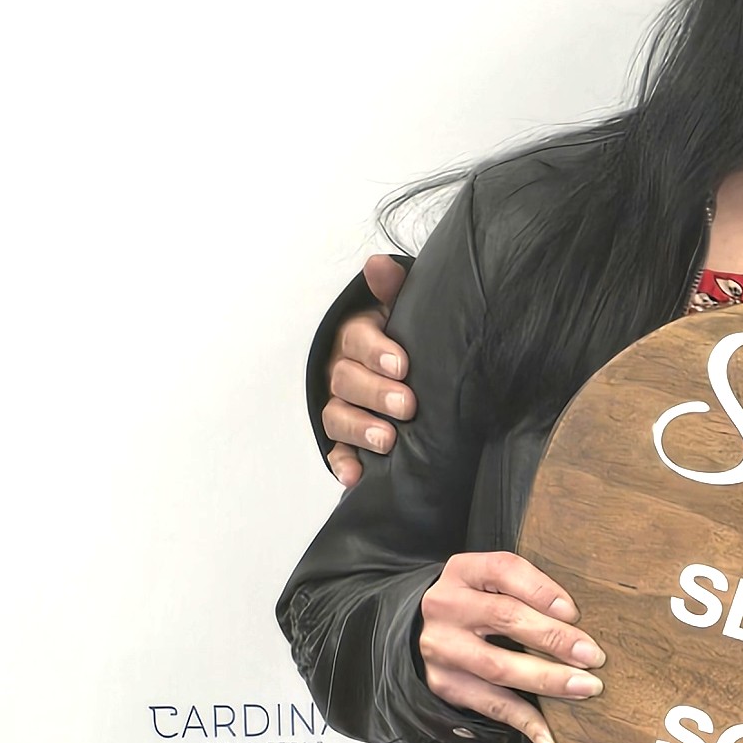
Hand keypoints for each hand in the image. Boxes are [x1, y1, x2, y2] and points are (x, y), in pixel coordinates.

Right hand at [323, 254, 414, 485]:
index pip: (357, 340)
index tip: (402, 364)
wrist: (399, 368)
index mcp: (356, 337)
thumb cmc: (402, 338)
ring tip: (386, 441)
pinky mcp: (343, 438)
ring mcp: (339, 405)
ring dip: (360, 429)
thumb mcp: (401, 312)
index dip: (377, 352)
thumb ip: (393, 291)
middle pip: (346, 381)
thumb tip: (379, 266)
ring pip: (337, 416)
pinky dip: (343, 464)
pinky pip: (336, 451)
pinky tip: (355, 477)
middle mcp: (341, 371)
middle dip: (376, 394)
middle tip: (407, 406)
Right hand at [418, 552, 603, 742]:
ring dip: (548, 679)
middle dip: (555, 638)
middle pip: (505, 618)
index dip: (542, 590)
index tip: (574, 612)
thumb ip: (527, 592)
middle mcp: (446, 606)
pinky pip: (492, 704)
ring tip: (585, 688)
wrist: (425, 631)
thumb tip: (584, 621)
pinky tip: (552, 738)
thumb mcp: (492, 584)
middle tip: (593, 656)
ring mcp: (442, 647)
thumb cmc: (478, 604)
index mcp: (464, 571)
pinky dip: (527, 722)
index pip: (504, 570)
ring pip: (499, 665)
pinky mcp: (445, 684)